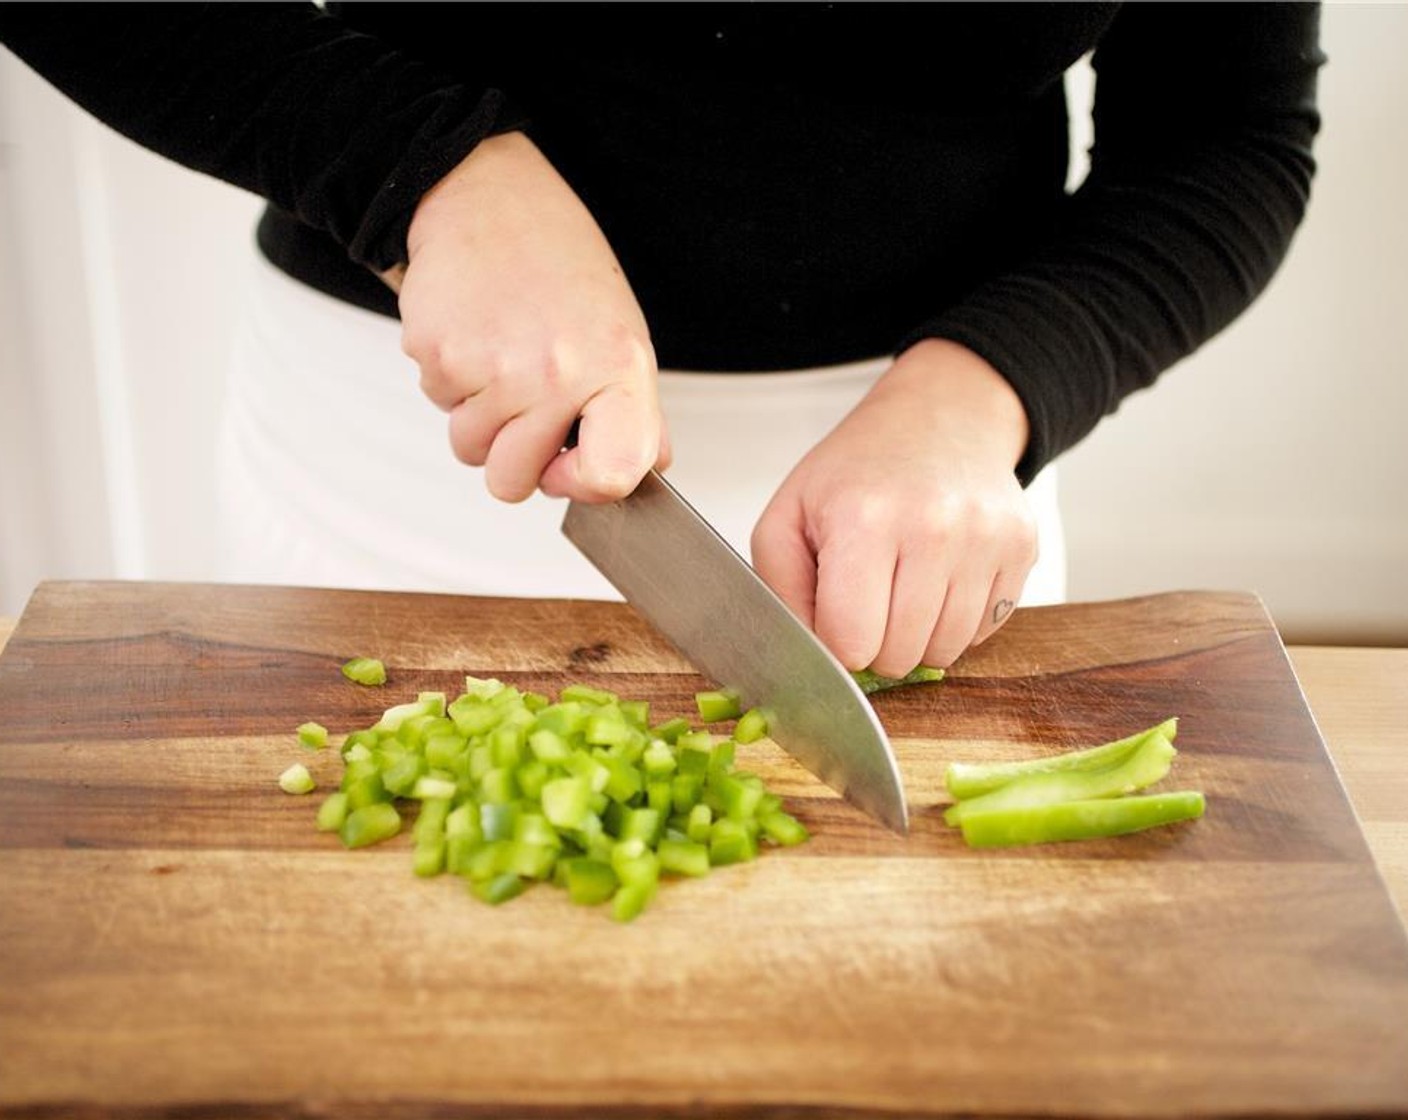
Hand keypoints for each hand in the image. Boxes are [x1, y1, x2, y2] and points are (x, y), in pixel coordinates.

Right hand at [387, 131, 667, 502]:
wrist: (488, 197)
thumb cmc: (558, 261)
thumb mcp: (622, 331)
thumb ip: (637, 413)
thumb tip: (647, 472)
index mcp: (615, 370)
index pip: (612, 475)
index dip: (584, 486)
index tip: (570, 465)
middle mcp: (555, 373)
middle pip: (513, 483)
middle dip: (513, 457)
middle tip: (524, 404)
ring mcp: (493, 367)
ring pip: (470, 449)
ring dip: (478, 417)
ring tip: (499, 360)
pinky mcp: (437, 354)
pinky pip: (437, 404)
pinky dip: (450, 381)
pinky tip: (473, 335)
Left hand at [750, 338, 1037, 674]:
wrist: (941, 417)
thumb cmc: (856, 472)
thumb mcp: (788, 516)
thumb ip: (781, 590)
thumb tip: (806, 653)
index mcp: (864, 519)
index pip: (851, 642)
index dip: (835, 644)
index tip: (834, 618)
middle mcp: (933, 527)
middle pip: (899, 655)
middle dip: (875, 644)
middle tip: (867, 601)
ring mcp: (986, 538)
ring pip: (945, 652)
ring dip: (916, 638)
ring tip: (901, 589)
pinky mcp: (1021, 547)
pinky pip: (982, 632)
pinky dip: (955, 622)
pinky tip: (938, 580)